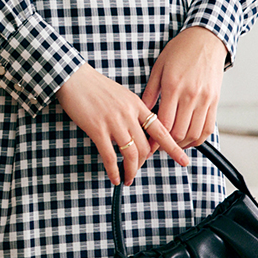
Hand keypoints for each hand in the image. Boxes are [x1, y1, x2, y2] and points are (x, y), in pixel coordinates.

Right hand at [56, 63, 189, 186]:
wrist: (74, 77)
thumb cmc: (96, 87)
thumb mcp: (122, 95)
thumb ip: (134, 112)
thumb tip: (139, 132)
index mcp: (137, 105)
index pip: (161, 130)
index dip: (173, 147)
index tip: (183, 159)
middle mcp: (129, 114)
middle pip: (146, 147)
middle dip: (144, 163)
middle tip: (138, 170)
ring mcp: (114, 122)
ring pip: (131, 154)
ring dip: (132, 171)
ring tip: (129, 179)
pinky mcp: (97, 129)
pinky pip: (110, 156)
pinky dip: (114, 171)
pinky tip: (115, 178)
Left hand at [141, 27, 226, 148]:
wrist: (206, 39)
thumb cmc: (181, 50)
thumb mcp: (159, 67)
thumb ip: (150, 92)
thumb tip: (141, 112)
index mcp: (173, 86)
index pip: (163, 122)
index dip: (154, 138)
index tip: (148, 143)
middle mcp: (190, 95)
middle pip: (178, 132)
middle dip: (166, 143)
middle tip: (157, 145)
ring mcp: (205, 99)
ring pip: (194, 134)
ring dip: (182, 144)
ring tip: (172, 143)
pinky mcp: (215, 101)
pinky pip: (208, 128)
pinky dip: (198, 139)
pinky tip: (188, 140)